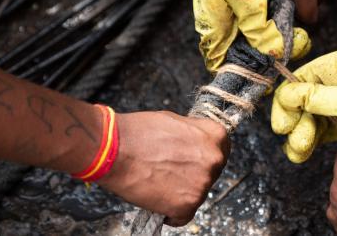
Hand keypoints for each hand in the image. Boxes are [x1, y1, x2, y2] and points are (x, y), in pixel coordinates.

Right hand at [98, 112, 229, 226]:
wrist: (115, 150)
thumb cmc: (140, 133)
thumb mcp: (176, 121)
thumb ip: (194, 134)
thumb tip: (196, 143)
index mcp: (216, 136)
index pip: (221, 149)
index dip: (204, 155)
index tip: (194, 160)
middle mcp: (214, 160)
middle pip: (211, 172)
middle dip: (194, 174)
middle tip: (173, 172)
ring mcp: (202, 184)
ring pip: (197, 193)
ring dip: (182, 192)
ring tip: (159, 182)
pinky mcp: (186, 206)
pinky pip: (183, 216)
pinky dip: (171, 213)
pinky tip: (159, 201)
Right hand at [271, 50, 336, 198]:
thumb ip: (312, 98)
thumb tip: (285, 94)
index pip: (301, 79)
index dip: (288, 101)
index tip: (281, 123)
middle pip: (305, 101)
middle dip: (297, 122)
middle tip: (293, 141)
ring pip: (314, 118)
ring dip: (303, 135)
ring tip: (298, 153)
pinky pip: (327, 130)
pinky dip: (316, 140)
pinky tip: (305, 152)